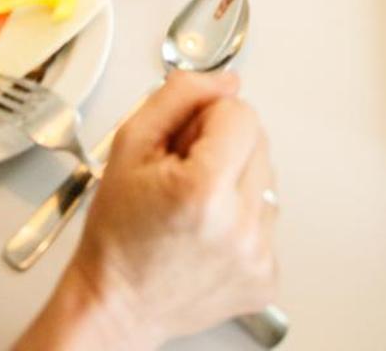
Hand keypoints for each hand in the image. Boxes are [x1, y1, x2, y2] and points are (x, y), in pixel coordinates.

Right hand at [16, 71, 277, 350]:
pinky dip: (244, 218)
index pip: (240, 111)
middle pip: (259, 141)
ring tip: (196, 207)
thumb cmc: (116, 235)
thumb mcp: (130, 143)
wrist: (117, 304)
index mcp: (204, 190)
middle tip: (184, 175)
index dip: (206, 119)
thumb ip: (180, 95)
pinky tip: (210, 232)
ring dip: (236, 182)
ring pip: (267, 178)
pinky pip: (268, 219)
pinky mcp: (266, 277)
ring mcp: (257, 256)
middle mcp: (239, 227)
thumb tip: (226, 80)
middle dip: (223, 146)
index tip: (182, 145)